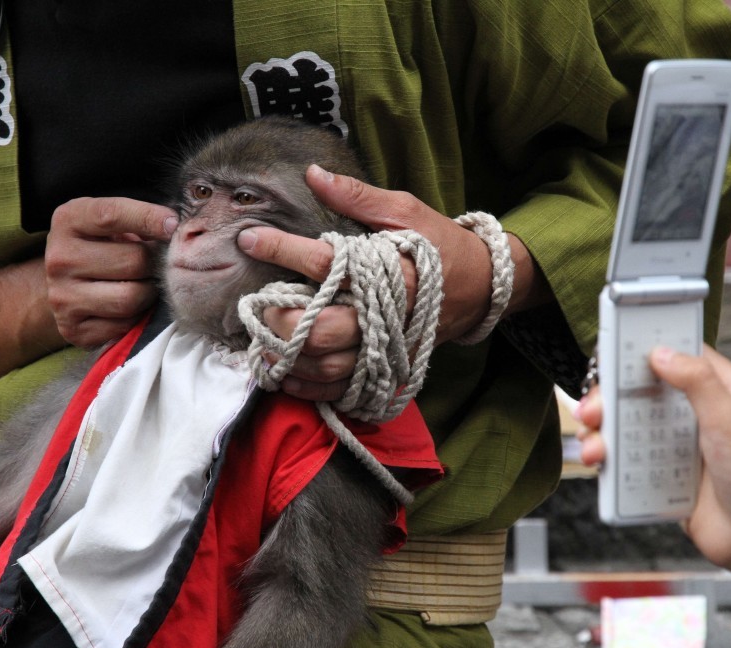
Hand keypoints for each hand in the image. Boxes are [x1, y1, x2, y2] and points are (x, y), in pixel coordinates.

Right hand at [46, 197, 176, 346]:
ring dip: (149, 292)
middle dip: (154, 263)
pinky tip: (131, 306)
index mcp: (68, 221)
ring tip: (146, 284)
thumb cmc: (101, 246)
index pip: (111, 215)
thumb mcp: (111, 222)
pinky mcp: (73, 329)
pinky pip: (124, 325)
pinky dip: (136, 317)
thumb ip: (138, 219)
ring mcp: (62, 297)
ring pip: (131, 298)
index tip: (173, 224)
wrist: (66, 285)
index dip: (148, 218)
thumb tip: (174, 228)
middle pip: (133, 261)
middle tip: (157, 264)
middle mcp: (59, 258)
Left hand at [237, 165, 549, 400]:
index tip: (249, 239)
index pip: (327, 263)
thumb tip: (313, 174)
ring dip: (288, 358)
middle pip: (324, 330)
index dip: (283, 250)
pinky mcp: (387, 369)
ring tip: (261, 341)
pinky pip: (343, 390)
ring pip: (329, 367)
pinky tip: (284, 375)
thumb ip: (358, 196)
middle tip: (256, 304)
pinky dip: (310, 389)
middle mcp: (387, 317)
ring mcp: (387, 349)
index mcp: (391, 272)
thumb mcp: (406, 211)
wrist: (481, 288)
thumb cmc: (440, 245)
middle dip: (282, 319)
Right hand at [575, 346, 730, 583]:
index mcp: (716, 387)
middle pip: (636, 387)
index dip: (641, 349)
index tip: (612, 354)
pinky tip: (600, 463)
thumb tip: (662, 354)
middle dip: (606, 398)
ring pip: (623, 421)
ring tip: (594, 447)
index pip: (673, 352)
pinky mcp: (658, 466)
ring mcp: (672, 438)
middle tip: (591, 412)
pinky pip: (624, 454)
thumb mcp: (730, 423)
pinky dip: (606, 455)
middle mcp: (691, 409)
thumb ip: (699, 383)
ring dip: (600, 430)